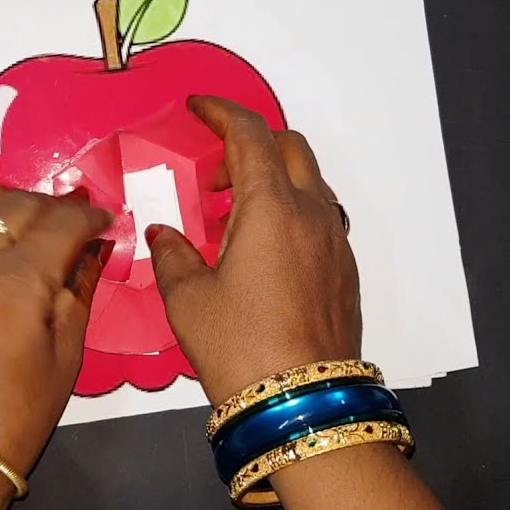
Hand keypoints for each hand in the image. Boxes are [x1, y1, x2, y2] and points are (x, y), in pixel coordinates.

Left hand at [0, 185, 112, 509]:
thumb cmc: (14, 417)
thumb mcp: (66, 356)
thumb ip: (79, 291)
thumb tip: (94, 250)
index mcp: (17, 285)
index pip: (62, 224)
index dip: (92, 217)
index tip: (106, 221)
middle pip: (20, 205)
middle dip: (56, 206)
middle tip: (78, 219)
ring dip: (8, 199)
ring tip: (32, 215)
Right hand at [146, 96, 359, 404]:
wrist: (300, 402)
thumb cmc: (239, 346)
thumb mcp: (188, 300)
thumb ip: (173, 255)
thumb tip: (164, 234)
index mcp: (271, 206)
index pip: (250, 133)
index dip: (222, 112)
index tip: (198, 108)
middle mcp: (311, 213)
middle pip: (289, 147)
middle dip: (250, 144)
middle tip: (211, 176)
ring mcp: (335, 241)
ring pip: (309, 182)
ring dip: (272, 179)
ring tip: (233, 217)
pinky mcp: (345, 270)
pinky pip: (320, 216)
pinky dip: (290, 210)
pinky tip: (261, 249)